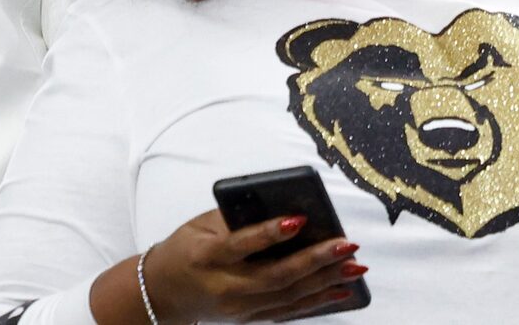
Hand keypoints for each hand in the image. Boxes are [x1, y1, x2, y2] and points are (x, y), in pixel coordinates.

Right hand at [137, 212, 364, 323]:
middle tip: (348, 244)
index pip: (241, 245)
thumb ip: (240, 217)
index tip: (300, 219)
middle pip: (274, 276)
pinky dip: (316, 302)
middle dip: (315, 261)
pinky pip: (287, 311)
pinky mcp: (248, 318)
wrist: (162, 293)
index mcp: (207, 256)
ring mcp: (237, 308)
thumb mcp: (204, 224)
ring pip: (287, 296)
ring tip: (355, 266)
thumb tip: (289, 205)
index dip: (270, 233)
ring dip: (325, 282)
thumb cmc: (188, 246)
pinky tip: (342, 290)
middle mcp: (224, 287)